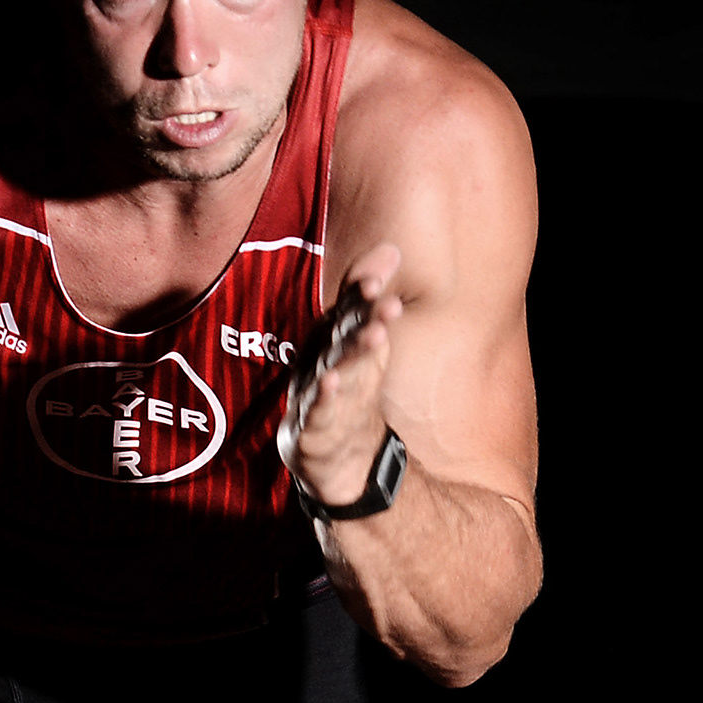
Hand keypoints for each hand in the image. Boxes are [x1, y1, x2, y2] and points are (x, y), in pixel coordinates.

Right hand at [276, 244, 404, 508]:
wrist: (329, 454)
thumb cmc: (345, 386)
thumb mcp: (360, 340)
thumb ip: (367, 296)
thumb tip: (392, 248)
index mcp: (331, 338)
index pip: (346, 310)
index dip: (359, 293)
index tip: (379, 278)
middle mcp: (320, 360)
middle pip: (340, 335)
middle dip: (359, 316)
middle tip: (382, 298)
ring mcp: (313, 393)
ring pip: (333, 369)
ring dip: (352, 352)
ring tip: (375, 335)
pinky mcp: (310, 427)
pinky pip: (316, 410)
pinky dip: (323, 397)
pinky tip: (332, 383)